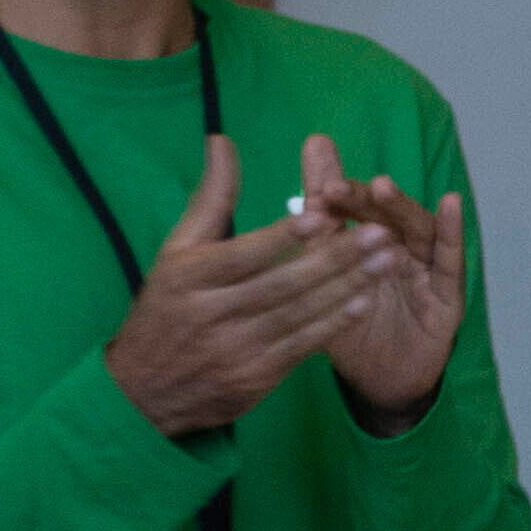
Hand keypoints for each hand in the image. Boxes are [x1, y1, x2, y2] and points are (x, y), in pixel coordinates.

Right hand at [101, 135, 370, 441]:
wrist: (143, 390)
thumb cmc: (166, 306)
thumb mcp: (177, 249)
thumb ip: (210, 198)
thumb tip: (223, 140)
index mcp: (189, 278)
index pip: (241, 255)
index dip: (282, 237)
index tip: (322, 215)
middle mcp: (211, 315)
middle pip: (280, 285)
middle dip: (335, 259)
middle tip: (381, 234)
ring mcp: (234, 350)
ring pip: (298, 315)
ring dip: (347, 288)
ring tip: (386, 261)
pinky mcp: (253, 379)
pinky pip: (300, 348)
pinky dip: (333, 325)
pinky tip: (364, 302)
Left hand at [288, 137, 467, 422]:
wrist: (377, 382)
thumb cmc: (354, 325)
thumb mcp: (325, 271)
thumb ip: (321, 214)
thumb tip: (314, 142)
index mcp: (371, 243)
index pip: (357, 212)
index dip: (341, 198)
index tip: (319, 190)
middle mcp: (402, 249)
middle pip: (387, 217)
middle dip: (365, 199)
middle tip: (340, 188)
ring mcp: (427, 270)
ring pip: (417, 232)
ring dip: (400, 208)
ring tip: (382, 188)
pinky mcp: (447, 297)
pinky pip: (450, 261)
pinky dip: (451, 231)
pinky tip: (450, 204)